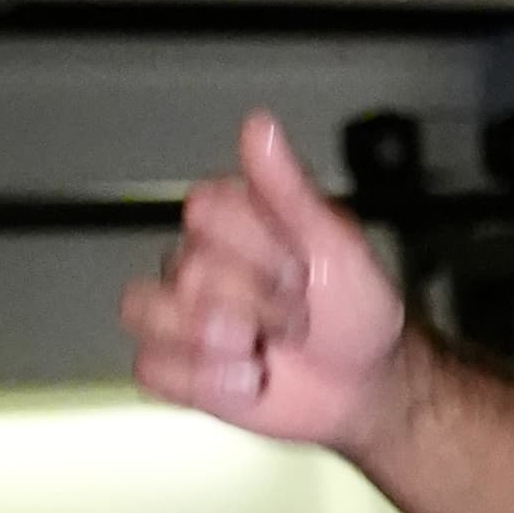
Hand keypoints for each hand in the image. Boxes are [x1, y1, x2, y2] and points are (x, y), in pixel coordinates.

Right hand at [125, 115, 408, 451]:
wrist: (364, 386)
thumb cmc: (356, 312)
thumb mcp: (335, 244)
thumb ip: (289, 187)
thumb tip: (258, 125)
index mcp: (231, 218)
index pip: (204, 212)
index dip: (260, 250)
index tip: (302, 267)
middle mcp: (197, 259)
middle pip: (190, 272)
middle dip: (260, 305)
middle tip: (297, 314)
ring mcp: (179, 313)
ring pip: (149, 311)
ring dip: (223, 343)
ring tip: (263, 348)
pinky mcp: (174, 366)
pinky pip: (153, 367)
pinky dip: (209, 382)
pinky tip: (247, 377)